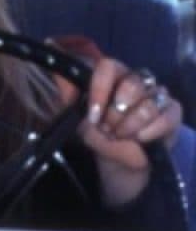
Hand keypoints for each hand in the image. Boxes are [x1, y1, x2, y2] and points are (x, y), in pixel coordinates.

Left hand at [74, 58, 181, 205]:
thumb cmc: (96, 135)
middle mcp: (137, 81)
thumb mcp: (75, 117)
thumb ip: (68, 93)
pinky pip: (166, 117)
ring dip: (130, 125)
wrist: (116, 164)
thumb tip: (58, 70)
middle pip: (132, 84)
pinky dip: (150, 131)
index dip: (100, 89)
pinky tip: (139, 139)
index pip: (109, 66)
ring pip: (149, 103)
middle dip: (115, 113)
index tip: (92, 114)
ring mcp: (157, 95)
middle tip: (107, 128)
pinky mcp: (172, 113)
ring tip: (120, 135)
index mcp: (112, 76)